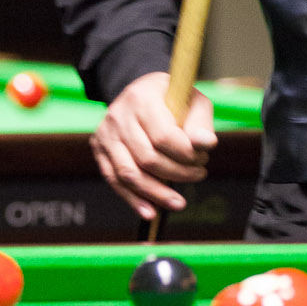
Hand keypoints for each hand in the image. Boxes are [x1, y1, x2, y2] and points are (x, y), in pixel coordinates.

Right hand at [90, 72, 217, 221]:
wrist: (142, 93)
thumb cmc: (173, 100)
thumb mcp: (193, 101)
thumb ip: (201, 124)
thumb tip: (206, 144)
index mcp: (142, 98)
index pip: (163, 136)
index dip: (186, 156)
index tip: (203, 160)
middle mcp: (119, 115)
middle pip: (147, 158)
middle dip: (177, 174)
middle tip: (198, 175)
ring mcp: (106, 133)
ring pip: (129, 174)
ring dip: (156, 194)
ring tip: (179, 203)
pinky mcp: (100, 149)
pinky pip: (114, 180)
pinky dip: (133, 199)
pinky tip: (151, 212)